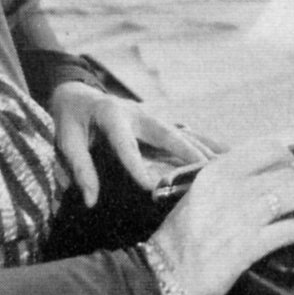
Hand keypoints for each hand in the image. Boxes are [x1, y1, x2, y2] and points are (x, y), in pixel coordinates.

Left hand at [50, 81, 210, 207]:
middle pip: (166, 133)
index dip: (138, 166)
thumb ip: (79, 167)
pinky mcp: (157, 123)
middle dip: (186, 153)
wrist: (76, 94)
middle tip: (207, 171)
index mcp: (111, 115)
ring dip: (203, 148)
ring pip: (181, 133)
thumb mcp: (65, 140)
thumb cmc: (70, 119)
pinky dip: (204, 143)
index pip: (126, 144)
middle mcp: (137, 113)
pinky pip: (184, 133)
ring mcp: (150, 116)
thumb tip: (91, 200)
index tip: (150, 188)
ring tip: (228, 163)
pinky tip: (225, 153)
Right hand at [150, 139, 293, 294]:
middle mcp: (231, 187)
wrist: (167, 272)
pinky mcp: (251, 244)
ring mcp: (243, 215)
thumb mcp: (199, 193)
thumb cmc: (181, 235)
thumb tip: (262, 174)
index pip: (267, 149)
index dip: (285, 158)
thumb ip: (228, 179)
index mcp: (217, 171)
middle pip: (286, 173)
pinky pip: (291, 228)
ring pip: (292, 195)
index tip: (288, 169)